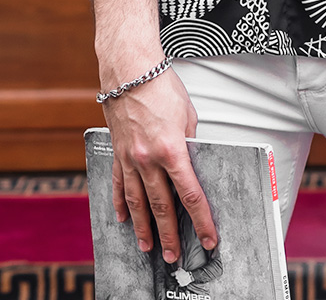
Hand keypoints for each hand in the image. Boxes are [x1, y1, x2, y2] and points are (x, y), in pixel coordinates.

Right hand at [103, 68, 217, 261]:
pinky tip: (123, 219)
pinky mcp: (118, 152)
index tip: (208, 237)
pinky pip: (119, 184)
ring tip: (148, 246)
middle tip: (173, 255)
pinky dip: (121, 204)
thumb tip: (191, 162)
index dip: (201, 220)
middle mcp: (149, 159)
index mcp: (172, 150)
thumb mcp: (188, 115)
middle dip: (170, 234)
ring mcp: (130, 158)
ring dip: (143, 228)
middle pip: (162, 206)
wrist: (130, 70)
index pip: (190, 194)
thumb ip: (189, 143)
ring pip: (137, 202)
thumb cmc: (161, 86)